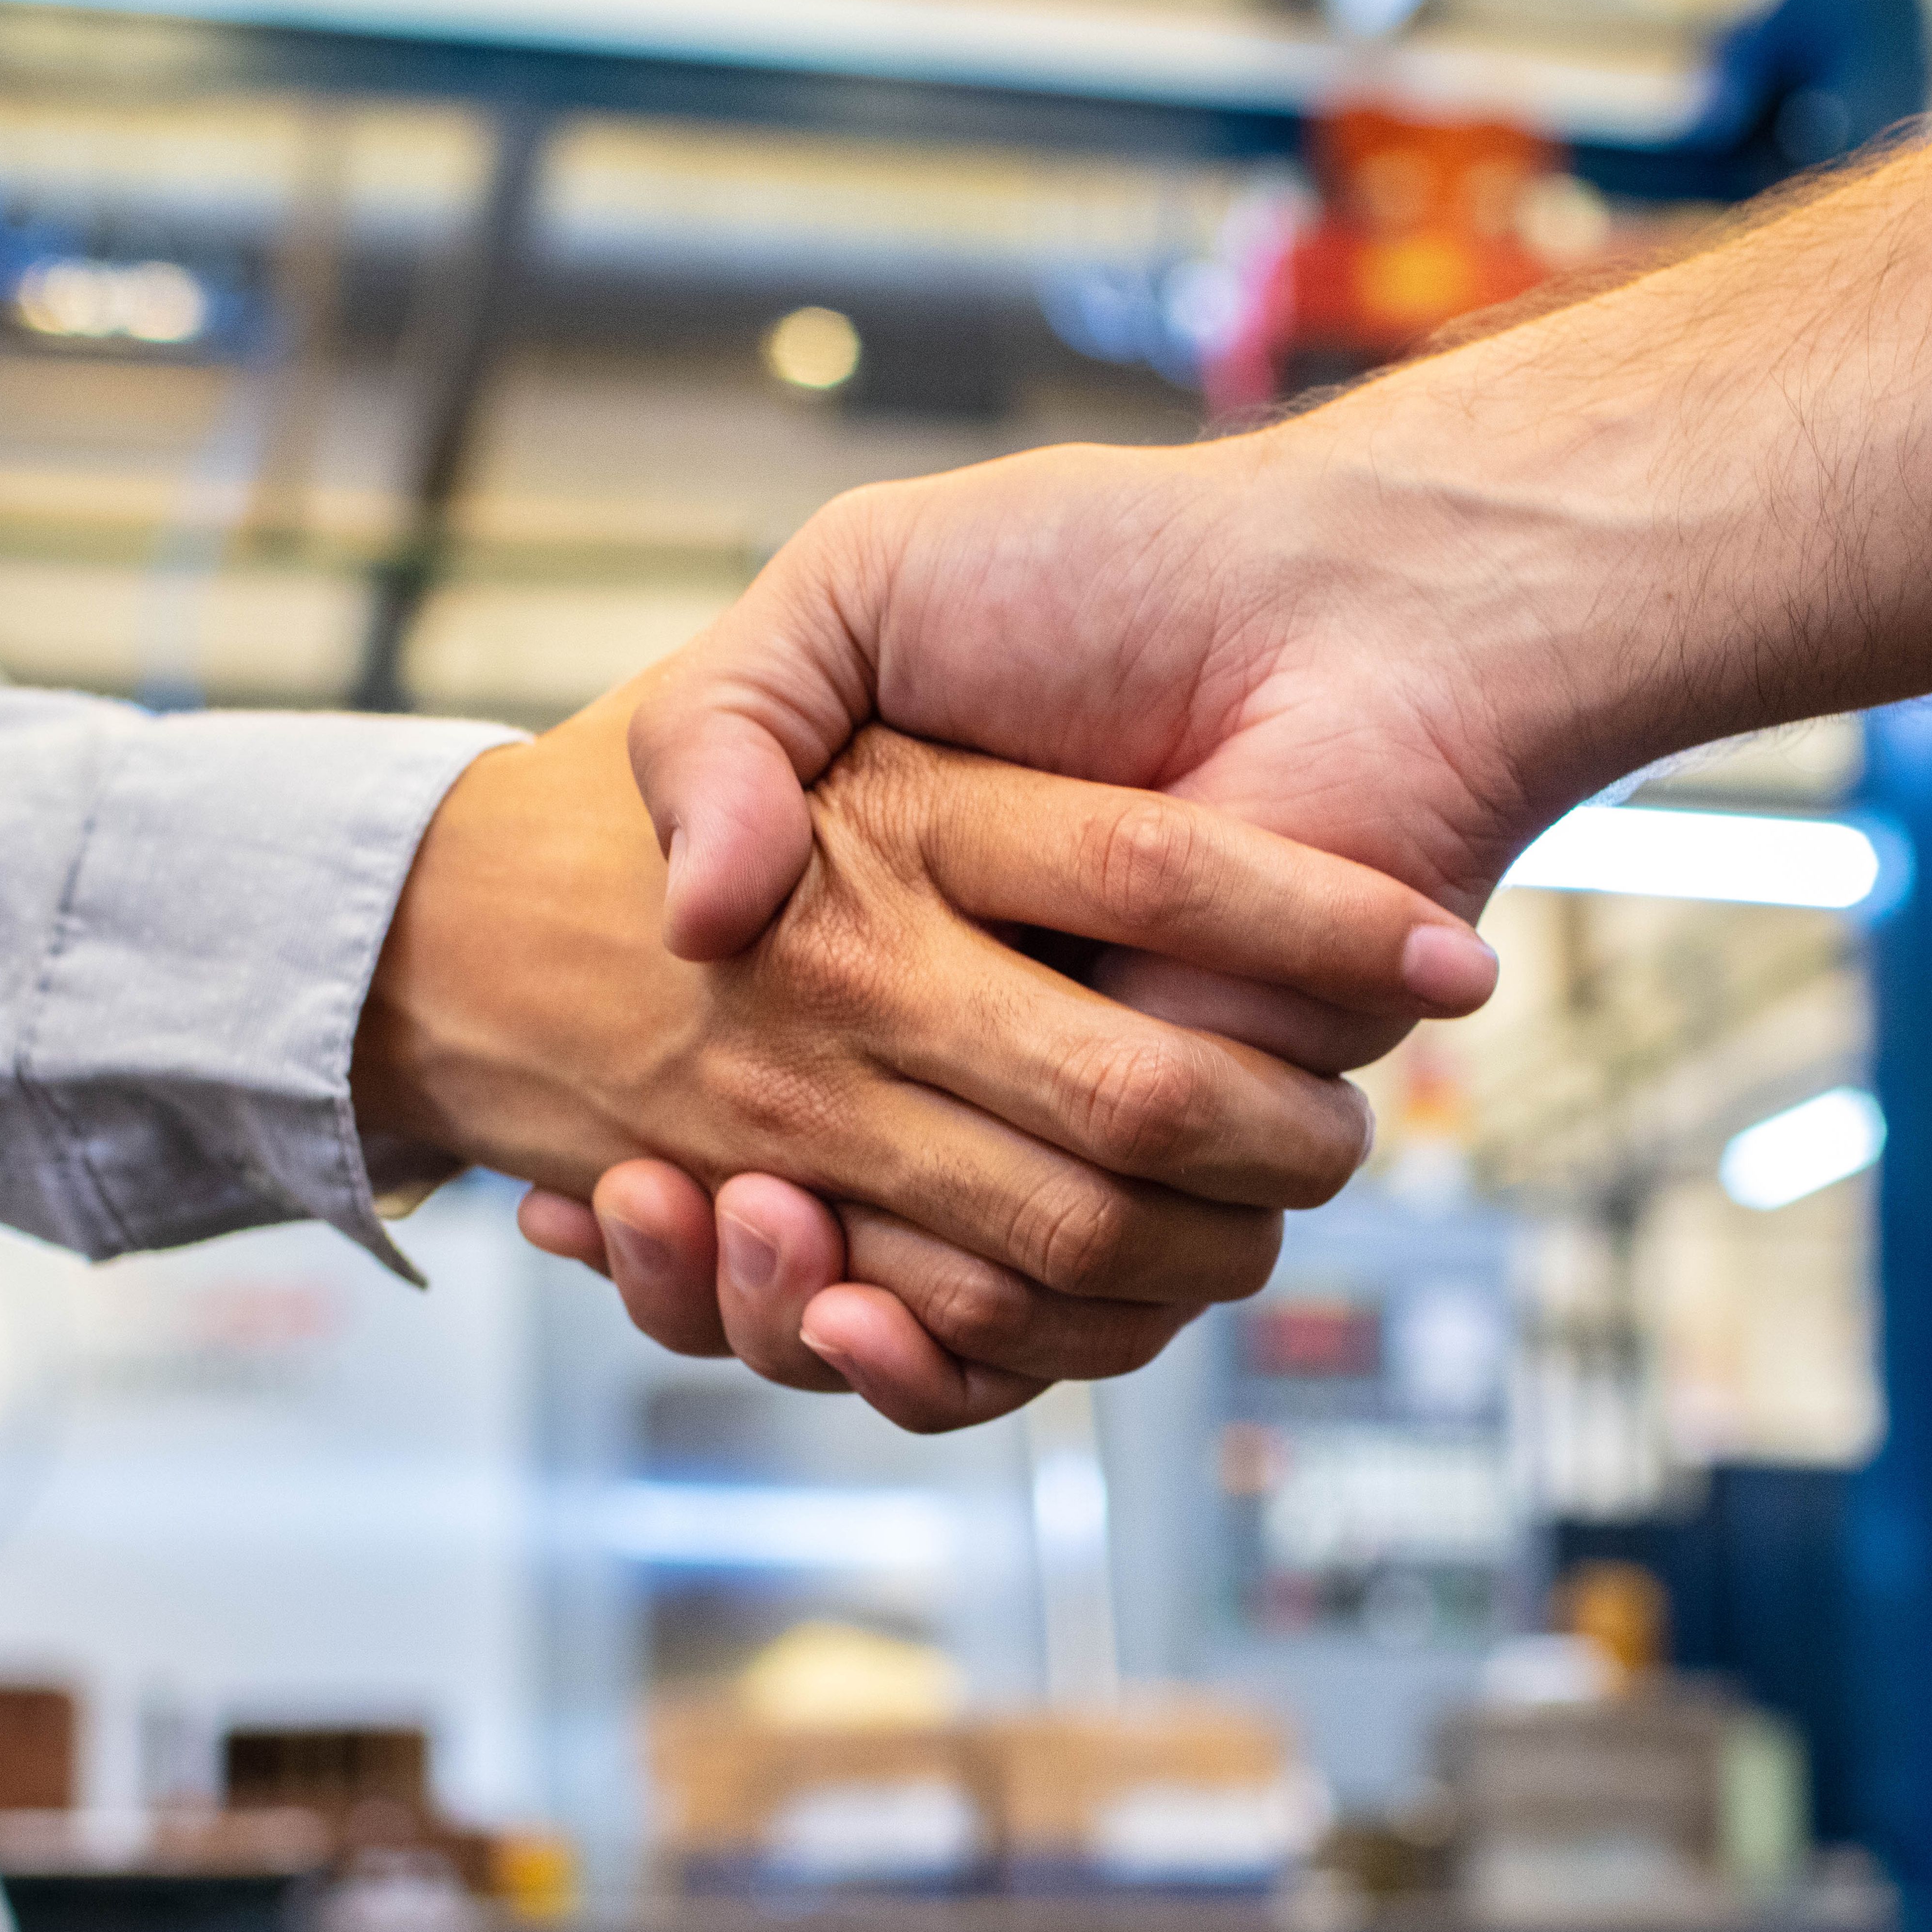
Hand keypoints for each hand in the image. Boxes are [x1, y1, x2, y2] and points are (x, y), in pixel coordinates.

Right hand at [569, 425, 1568, 1390]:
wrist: (1350, 607)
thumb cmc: (1100, 567)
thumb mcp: (853, 592)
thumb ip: (731, 722)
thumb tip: (696, 921)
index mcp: (890, 924)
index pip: (732, 1097)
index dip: (649, 1179)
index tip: (581, 1189)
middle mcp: (975, 1034)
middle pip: (813, 1234)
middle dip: (728, 1263)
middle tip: (652, 1200)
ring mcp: (1076, 1108)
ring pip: (908, 1308)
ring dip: (794, 1312)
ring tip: (746, 1232)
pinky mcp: (1186, 1166)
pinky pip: (1043, 1336)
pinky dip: (935, 1364)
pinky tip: (850, 1317)